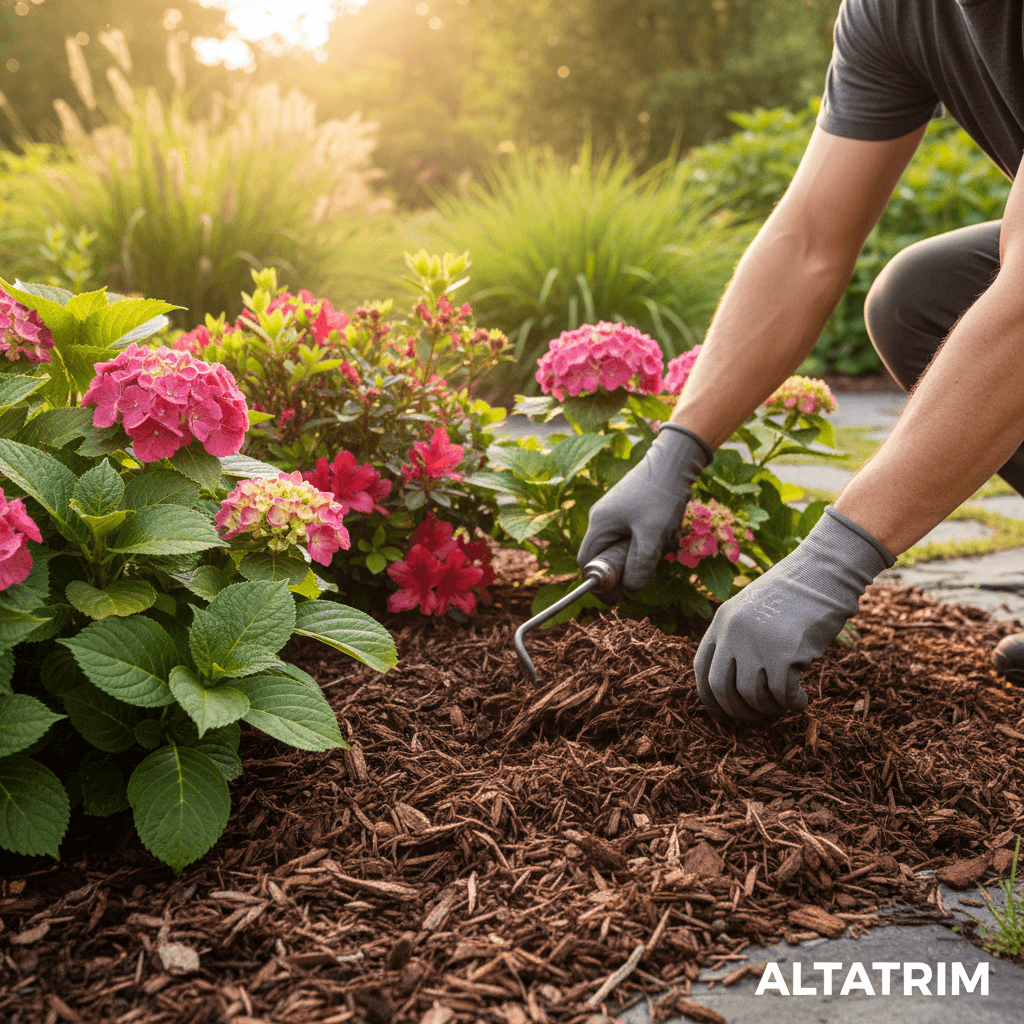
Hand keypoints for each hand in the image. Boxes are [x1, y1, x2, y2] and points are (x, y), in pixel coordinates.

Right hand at [578, 423, 712, 593]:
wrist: (675, 461)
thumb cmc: (660, 496)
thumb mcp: (652, 535)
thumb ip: (640, 564)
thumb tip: (631, 589)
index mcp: (599, 524)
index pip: (588, 564)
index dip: (601, 584)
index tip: (620, 598)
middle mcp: (603, 519)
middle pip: (608, 556)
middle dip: (631, 565)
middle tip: (652, 565)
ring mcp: (618, 513)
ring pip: (627, 547)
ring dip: (647, 552)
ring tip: (666, 541)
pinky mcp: (633, 510)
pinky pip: (638, 535)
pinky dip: (653, 539)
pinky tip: (670, 531)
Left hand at [694, 506, 894, 722]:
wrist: (823, 573)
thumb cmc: (793, 595)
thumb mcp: (751, 610)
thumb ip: (737, 639)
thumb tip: (734, 687)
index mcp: (721, 622)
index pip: (701, 670)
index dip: (710, 697)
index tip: (723, 713)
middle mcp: (733, 634)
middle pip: (722, 689)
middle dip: (737, 711)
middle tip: (755, 719)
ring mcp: (757, 644)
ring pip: (752, 696)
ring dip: (768, 709)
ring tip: (782, 706)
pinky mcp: (784, 654)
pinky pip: (782, 695)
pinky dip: (792, 704)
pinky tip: (802, 701)